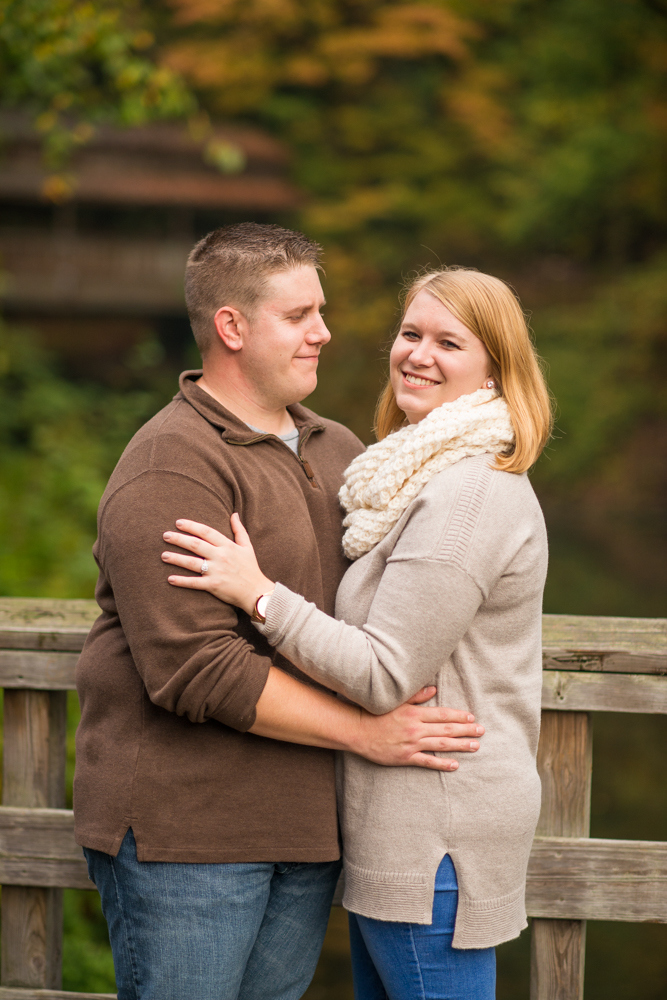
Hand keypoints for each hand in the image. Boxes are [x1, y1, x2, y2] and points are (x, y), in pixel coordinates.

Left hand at [162, 515, 273, 614]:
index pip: (206, 532)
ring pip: (191, 563)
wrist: (257, 592)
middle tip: (165, 536)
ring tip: (163, 555)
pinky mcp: (213, 586)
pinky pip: (194, 582)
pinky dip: (181, 581)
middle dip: (178, 539)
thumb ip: (239, 529)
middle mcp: (221, 556)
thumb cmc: (251, 568)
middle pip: (195, 545)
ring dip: (176, 558)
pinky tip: (170, 579)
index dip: (191, 526)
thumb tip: (234, 513)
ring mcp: (216, 571)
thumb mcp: (247, 546)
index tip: (178, 523)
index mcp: (227, 546)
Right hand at [352, 686, 484, 770]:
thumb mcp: (396, 701)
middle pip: (446, 730)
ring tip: (475, 746)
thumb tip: (433, 689)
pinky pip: (427, 761)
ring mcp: (411, 744)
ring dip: (460, 746)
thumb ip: (416, 696)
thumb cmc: (376, 713)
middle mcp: (415, 728)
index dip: (459, 716)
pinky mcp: (405, 757)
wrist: (357, 730)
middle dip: (466, 730)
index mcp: (414, 713)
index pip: (442, 714)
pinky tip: (455, 764)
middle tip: (481, 731)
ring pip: (441, 745)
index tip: (472, 717)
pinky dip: (442, 763)